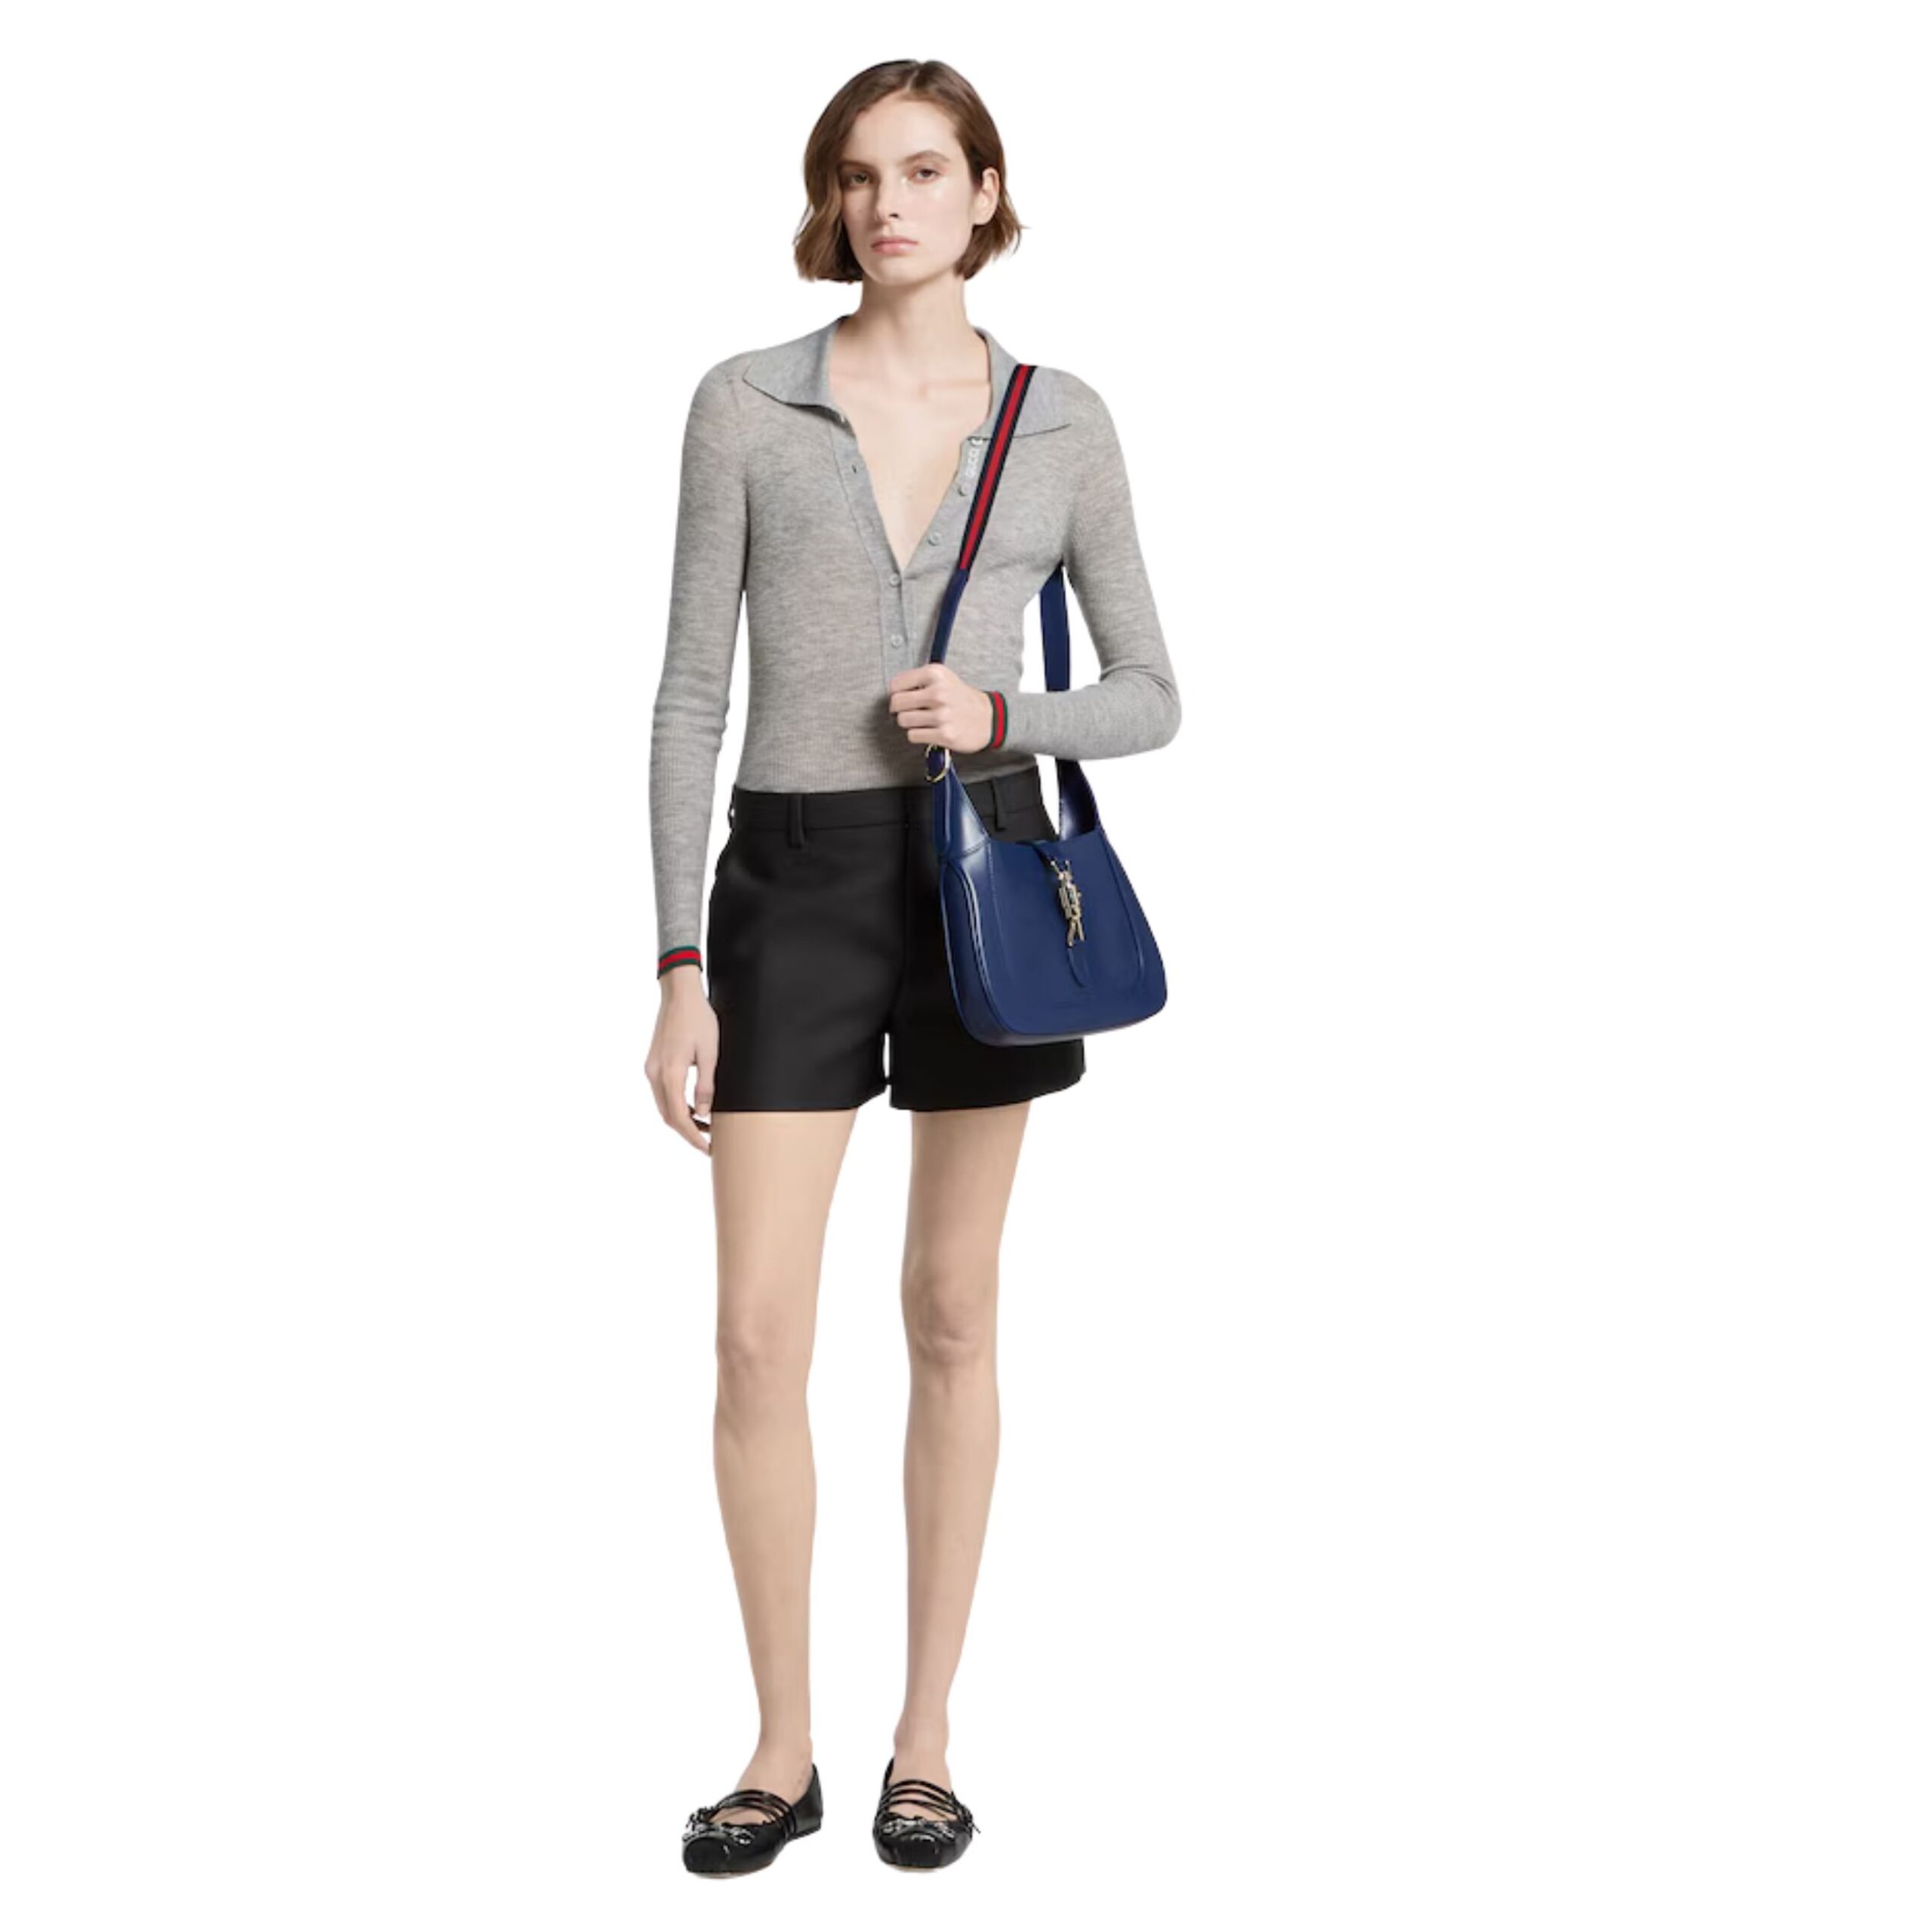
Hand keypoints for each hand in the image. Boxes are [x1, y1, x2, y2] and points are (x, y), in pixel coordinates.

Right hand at [644, 968, 717, 1153]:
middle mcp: (655, 1073)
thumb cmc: (698, 1018)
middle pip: (668, 1115)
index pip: (679, 1117)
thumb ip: (706, 1086)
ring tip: (705, 1126)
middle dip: (687, 1132)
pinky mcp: (653, 1063)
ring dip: (682, 1119)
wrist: (679, 993)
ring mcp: (651, 1068)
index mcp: (669, 1073)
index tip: (707, 1148)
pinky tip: (693, 1107)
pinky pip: (662, 1092)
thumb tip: (704, 1114)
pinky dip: (676, 1105)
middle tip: (708, 1142)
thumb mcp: (710, 1053)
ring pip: (663, 1105)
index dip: (693, 1136)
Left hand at [886, 662, 992, 753]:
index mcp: (935, 674)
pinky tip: (929, 730)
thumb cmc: (960, 698)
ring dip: (910, 723)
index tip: (904, 696)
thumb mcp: (943, 677)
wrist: (987, 718)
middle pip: (896, 703)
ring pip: (903, 721)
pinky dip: (918, 735)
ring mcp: (942, 715)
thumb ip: (917, 679)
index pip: (896, 684)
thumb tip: (892, 692)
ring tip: (923, 720)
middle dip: (899, 709)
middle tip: (909, 711)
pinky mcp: (944, 734)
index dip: (896, 693)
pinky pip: (913, 736)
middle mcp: (938, 693)